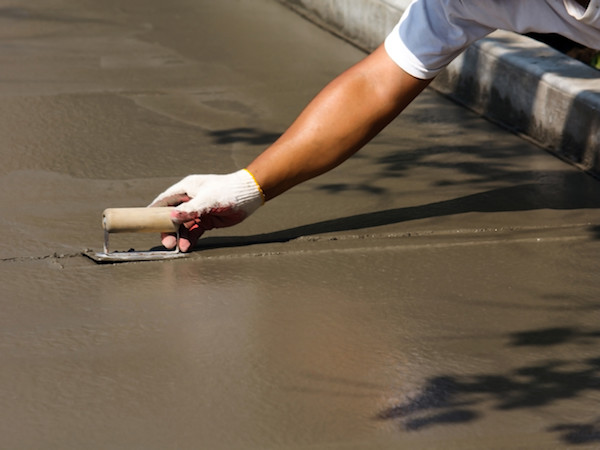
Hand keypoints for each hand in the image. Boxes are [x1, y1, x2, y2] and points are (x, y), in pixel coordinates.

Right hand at [149, 169, 264, 251]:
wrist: (250, 194)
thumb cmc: (229, 190)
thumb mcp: (209, 200)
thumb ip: (191, 209)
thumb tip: (173, 217)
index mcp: (186, 189)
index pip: (164, 201)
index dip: (154, 211)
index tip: (145, 222)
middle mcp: (190, 199)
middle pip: (172, 216)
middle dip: (168, 229)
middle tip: (167, 243)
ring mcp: (198, 211)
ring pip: (183, 226)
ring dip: (179, 236)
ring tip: (178, 247)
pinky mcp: (206, 220)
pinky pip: (194, 231)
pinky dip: (190, 239)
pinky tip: (187, 246)